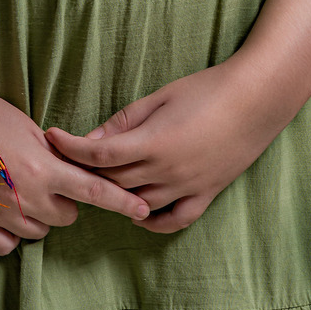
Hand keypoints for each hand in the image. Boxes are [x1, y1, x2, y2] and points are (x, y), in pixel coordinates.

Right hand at [0, 90, 150, 255]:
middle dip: (65, 201)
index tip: (143, 210)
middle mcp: (29, 198)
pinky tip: (5, 212)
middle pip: (67, 215)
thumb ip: (56, 157)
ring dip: (40, 215)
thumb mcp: (32, 130)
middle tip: (48, 180)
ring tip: (21, 189)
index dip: (122, 202)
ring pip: (40, 231)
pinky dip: (12, 233)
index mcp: (46, 170)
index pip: (95, 191)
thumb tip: (73, 172)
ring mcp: (3, 215)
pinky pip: (8, 244)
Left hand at [46, 57, 278, 233]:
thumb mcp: (162, 96)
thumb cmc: (209, 88)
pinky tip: (138, 211)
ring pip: (137, 203)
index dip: (71, 147)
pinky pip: (173, 221)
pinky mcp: (207, 195)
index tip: (52, 136)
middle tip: (68, 159)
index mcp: (154, 143)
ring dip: (114, 194)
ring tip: (98, 181)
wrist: (258, 98)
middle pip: (112, 181)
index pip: (99, 154)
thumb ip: (126, 120)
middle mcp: (167, 172)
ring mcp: (188, 187)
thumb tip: (92, 137)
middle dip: (86, 170)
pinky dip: (152, 221)